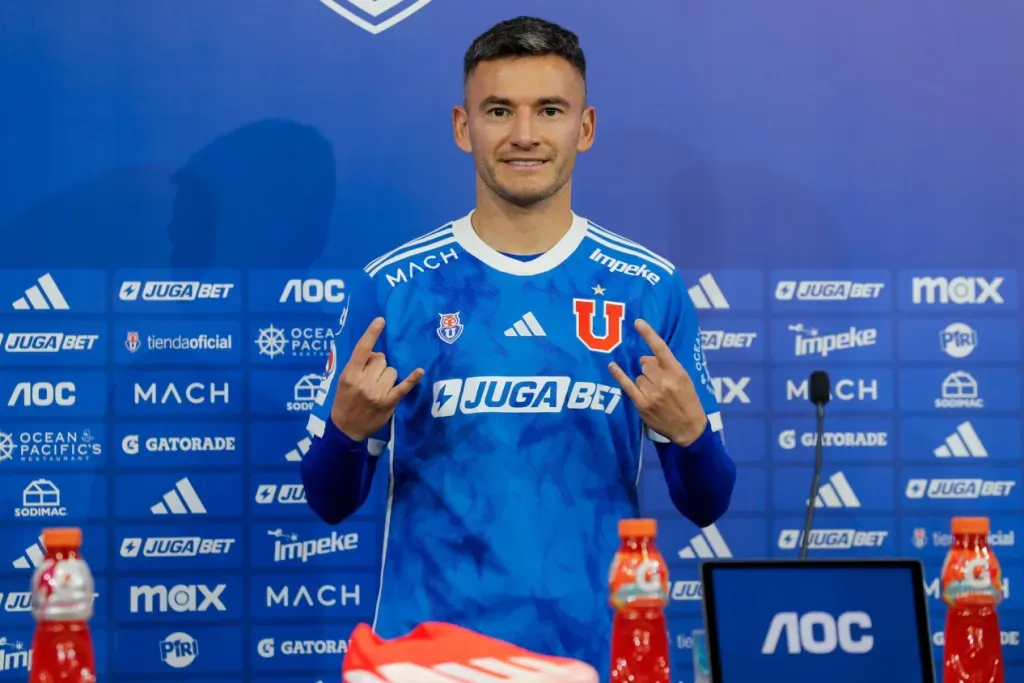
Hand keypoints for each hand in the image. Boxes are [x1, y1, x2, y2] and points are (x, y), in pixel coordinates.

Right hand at [330, 317, 423, 440]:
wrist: (346, 429)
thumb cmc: (344, 401)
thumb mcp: (344, 381)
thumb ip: (358, 366)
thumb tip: (377, 354)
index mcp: (350, 374)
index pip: (362, 349)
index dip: (371, 333)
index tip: (381, 320)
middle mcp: (364, 382)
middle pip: (381, 359)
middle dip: (378, 365)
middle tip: (371, 377)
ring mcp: (378, 392)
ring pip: (392, 370)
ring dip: (387, 376)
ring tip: (379, 387)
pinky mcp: (389, 402)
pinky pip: (403, 387)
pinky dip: (412, 379)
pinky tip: (419, 371)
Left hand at [608, 319, 707, 446]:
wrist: (689, 429)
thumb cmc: (688, 401)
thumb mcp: (685, 380)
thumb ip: (667, 367)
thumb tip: (644, 358)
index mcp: (677, 372)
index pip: (661, 349)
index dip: (648, 334)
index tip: (637, 322)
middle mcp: (664, 381)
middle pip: (645, 364)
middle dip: (649, 369)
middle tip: (658, 381)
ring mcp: (652, 393)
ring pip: (638, 376)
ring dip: (643, 382)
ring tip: (655, 394)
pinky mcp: (642, 404)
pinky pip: (627, 385)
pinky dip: (619, 375)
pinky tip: (612, 366)